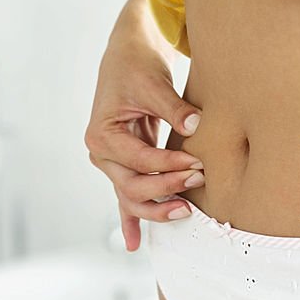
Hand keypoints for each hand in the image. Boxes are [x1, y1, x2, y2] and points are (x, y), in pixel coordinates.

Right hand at [84, 39, 205, 251]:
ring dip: (157, 207)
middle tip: (199, 180)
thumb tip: (195, 126)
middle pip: (132, 187)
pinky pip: (126, 196)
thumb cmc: (137, 66)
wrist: (128, 55)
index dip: (169, 166)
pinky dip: (130, 219)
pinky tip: (135, 243)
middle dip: (166, 188)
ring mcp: (110, 162)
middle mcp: (101, 153)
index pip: (139, 161)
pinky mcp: (123, 164)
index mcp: (102, 134)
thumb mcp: (154, 83)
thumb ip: (174, 108)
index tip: (198, 163)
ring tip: (186, 212)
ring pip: (130, 197)